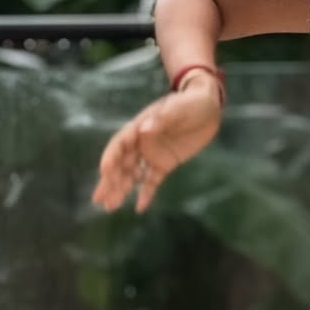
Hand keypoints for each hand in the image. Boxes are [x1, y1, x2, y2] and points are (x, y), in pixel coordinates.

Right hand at [92, 81, 221, 213]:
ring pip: (132, 175)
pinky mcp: (165, 164)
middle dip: (110, 181)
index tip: (104, 171)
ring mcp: (152, 154)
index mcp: (140, 126)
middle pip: (121, 163)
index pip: (120, 143)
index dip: (111, 157)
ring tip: (110, 207)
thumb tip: (144, 129)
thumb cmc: (192, 102)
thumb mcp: (180, 108)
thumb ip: (163, 118)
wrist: (209, 107)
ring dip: (121, 189)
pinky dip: (146, 194)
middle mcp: (141, 142)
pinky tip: (139, 208)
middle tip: (99, 200)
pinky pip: (152, 181)